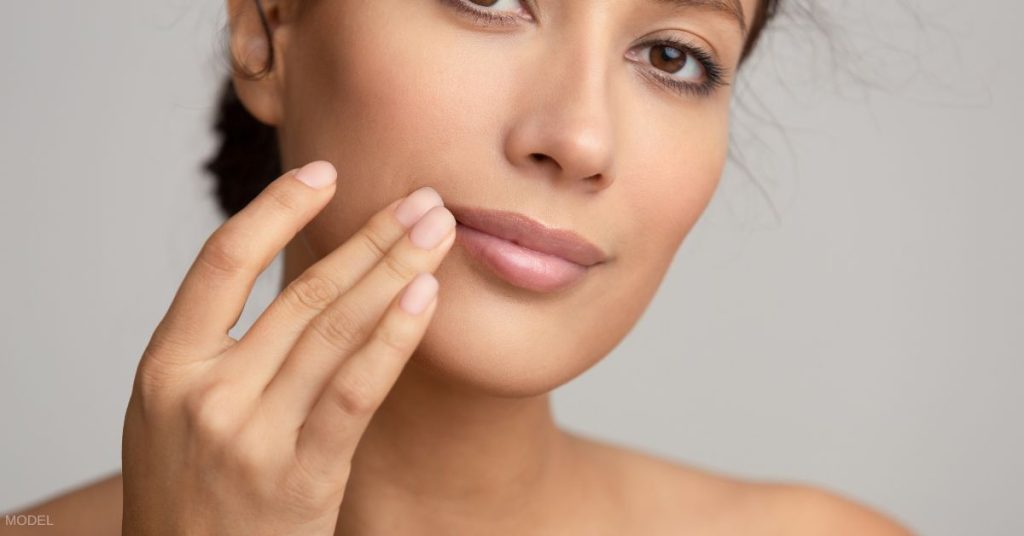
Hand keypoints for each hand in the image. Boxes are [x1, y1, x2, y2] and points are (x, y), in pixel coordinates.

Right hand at [120, 161, 454, 535]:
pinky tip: (425, 296)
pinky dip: (393, 339)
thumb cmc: (188, 487)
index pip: (224, 261)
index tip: (325, 172)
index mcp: (166, 366)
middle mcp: (204, 394)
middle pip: (302, 292)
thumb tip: (303, 269)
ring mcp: (251, 438)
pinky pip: (355, 393)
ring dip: (395, 271)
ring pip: (335, 331)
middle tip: (423, 198)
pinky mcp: (299, 479)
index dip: (278, 209)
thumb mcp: (174, 409)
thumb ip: (221, 345)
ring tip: (438, 230)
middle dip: (371, 237)